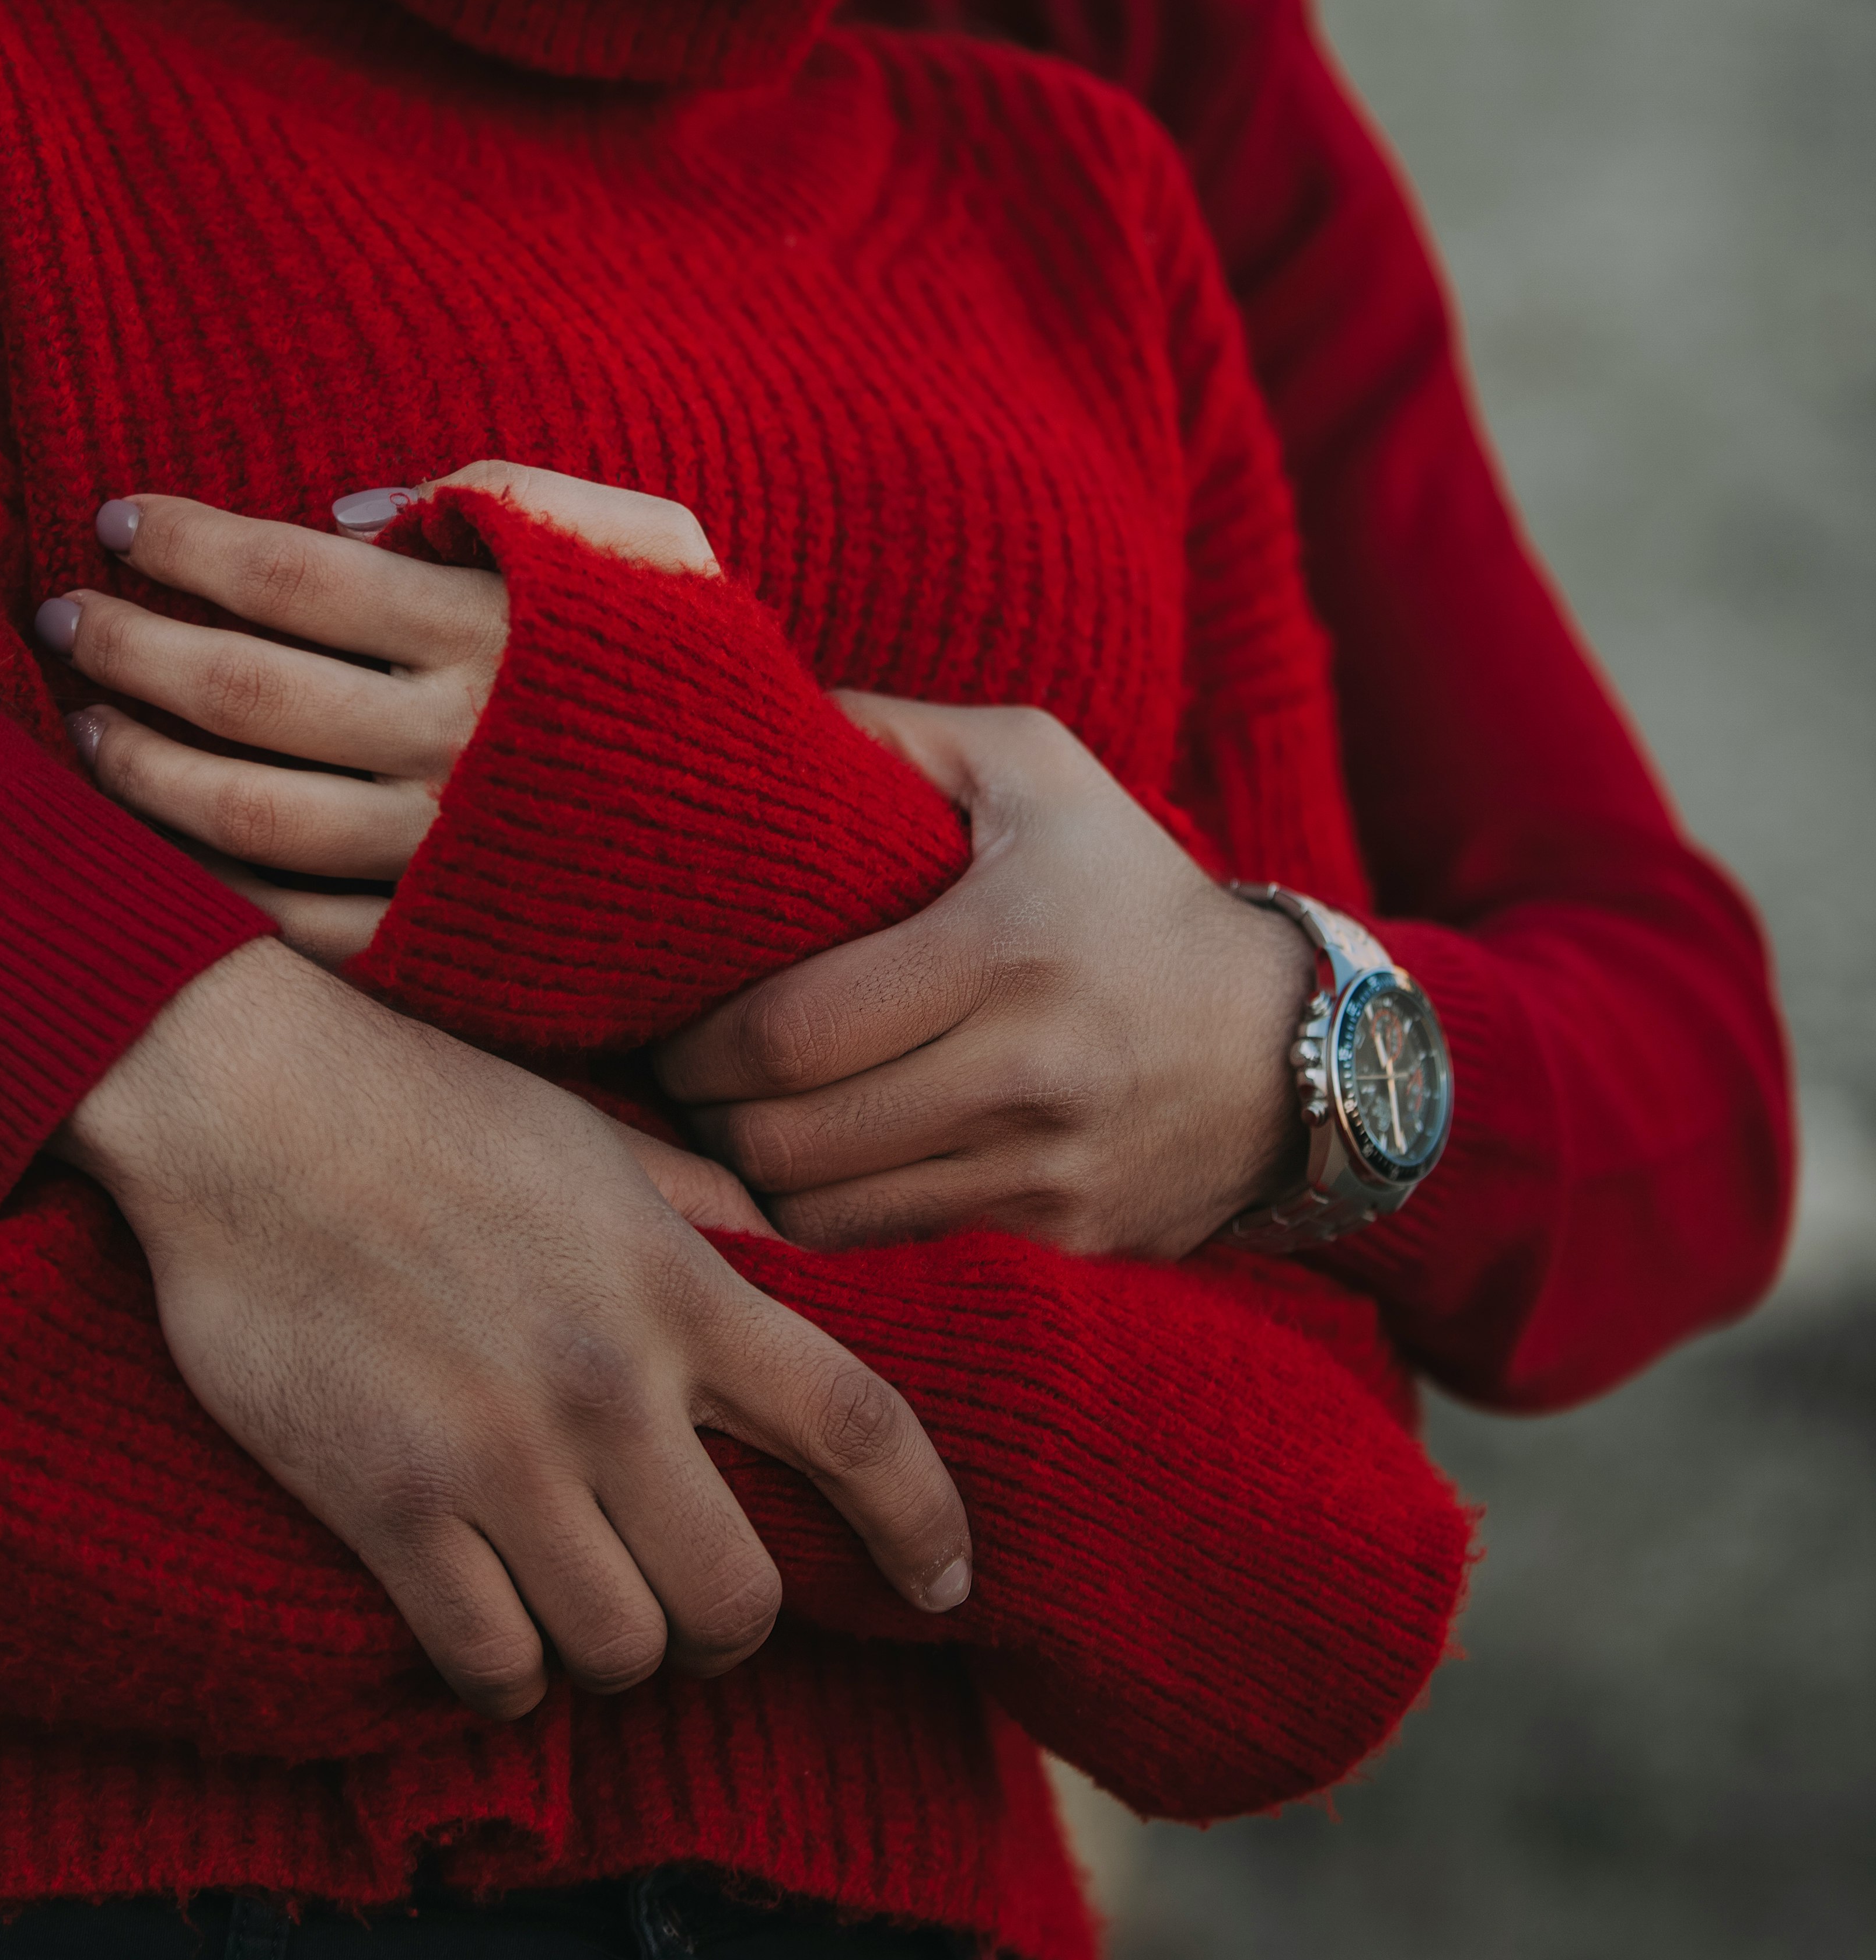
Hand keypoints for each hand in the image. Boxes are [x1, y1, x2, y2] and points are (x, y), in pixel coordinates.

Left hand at [38, 463, 717, 964]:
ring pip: (241, 814)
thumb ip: (518, 494)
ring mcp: (442, 859)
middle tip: (63, 620)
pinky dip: (208, 886)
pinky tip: (158, 847)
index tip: (118, 521)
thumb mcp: (659, 553)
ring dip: (141, 766)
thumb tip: (344, 508)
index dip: (188, 542)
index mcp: (498, 634)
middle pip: (240, 689)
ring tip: (86, 728)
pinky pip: (292, 925)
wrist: (800, 870)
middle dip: (129, 645)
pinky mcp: (442, 953)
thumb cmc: (710, 695)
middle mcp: (456, 745)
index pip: (294, 572)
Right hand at [60, 938, 969, 1720]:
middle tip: (697, 1595)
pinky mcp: (386, 1506)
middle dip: (731, 1625)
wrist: (248, 1102)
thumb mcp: (598, 1140)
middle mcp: (607, 1384)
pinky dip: (509, 1671)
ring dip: (616, 1650)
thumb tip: (792, 1265)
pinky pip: (492, 1665)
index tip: (944, 1582)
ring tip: (587, 1604)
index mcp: (676, 1285)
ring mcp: (496, 1455)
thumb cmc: (428, 1108)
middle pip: (740, 1599)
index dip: (923, 1524)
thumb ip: (704, 1214)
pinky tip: (497, 1625)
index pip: (858, 1428)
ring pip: (621, 1651)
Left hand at [658, 698, 1313, 1261]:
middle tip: (678, 1079)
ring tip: (733, 1125)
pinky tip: (809, 1172)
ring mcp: (1042, 1167)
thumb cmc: (1130, 887)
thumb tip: (756, 715)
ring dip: (754, 1176)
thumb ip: (894, 735)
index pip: (789, 1033)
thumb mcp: (1033, 769)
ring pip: (823, 1211)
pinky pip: (889, 1244)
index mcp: (1001, 949)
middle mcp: (1025, 1070)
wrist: (1295, 1043)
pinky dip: (826, 1219)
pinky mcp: (1056, 1232)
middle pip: (787, 1137)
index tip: (665, 1021)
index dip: (695, 1044)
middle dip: (704, 1115)